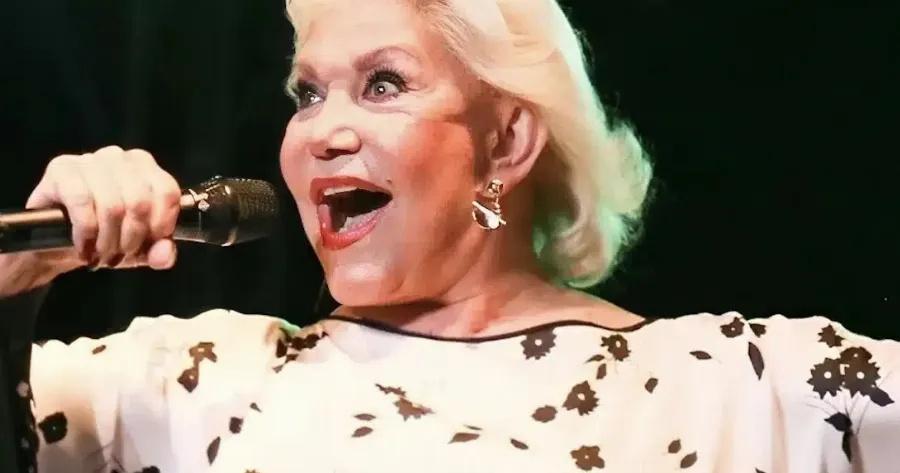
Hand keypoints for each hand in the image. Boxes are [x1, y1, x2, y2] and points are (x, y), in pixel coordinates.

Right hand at [0, 146, 180, 296]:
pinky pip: (81, 201)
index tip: (147, 245)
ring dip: (107, 240)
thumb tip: (164, 255)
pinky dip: (85, 232)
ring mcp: (89, 160)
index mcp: (146, 169)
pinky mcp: (61, 169)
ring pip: (112, 204)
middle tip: (118, 255)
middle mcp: (120, 157)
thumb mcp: (139, 249)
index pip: (167, 192)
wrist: (56, 243)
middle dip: (131, 239)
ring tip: (101, 254)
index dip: (160, 225)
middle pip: (139, 201)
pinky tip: (83, 246)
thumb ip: (161, 252)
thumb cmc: (105, 237)